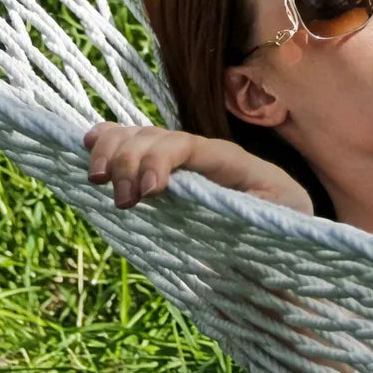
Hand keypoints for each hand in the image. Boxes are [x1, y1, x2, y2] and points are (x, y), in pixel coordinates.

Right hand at [82, 123, 313, 215]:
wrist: (283, 236)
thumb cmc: (284, 231)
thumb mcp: (283, 223)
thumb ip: (263, 216)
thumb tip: (240, 219)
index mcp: (232, 163)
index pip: (190, 145)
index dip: (162, 159)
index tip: (150, 191)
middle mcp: (201, 154)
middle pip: (156, 137)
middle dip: (131, 162)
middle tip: (124, 203)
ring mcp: (179, 162)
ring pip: (138, 136)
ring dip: (113, 151)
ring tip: (98, 180)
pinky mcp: (162, 174)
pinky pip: (130, 146)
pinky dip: (108, 141)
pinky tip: (89, 146)